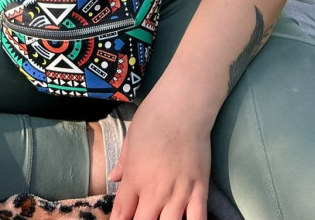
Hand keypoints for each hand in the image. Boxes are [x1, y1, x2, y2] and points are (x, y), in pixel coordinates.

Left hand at [109, 96, 210, 219]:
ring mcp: (178, 194)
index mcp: (134, 179)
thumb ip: (123, 163)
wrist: (182, 107)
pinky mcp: (199, 191)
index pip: (121, 215)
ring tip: (162, 218)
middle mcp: (154, 192)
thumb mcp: (130, 139)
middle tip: (143, 216)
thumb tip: (114, 178)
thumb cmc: (153, 118)